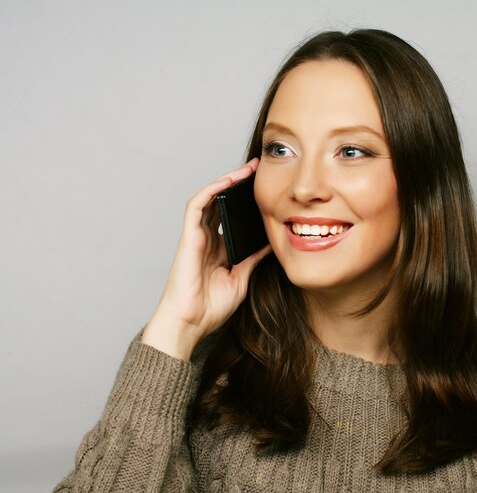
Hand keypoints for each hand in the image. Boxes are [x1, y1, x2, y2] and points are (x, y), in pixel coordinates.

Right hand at [142, 158, 270, 359]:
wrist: (190, 323)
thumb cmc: (211, 307)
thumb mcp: (242, 278)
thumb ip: (253, 258)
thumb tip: (273, 243)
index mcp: (218, 248)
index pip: (232, 217)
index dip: (246, 202)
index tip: (267, 190)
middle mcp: (207, 238)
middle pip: (222, 203)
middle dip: (239, 184)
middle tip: (259, 170)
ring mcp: (196, 236)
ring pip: (210, 198)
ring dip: (227, 181)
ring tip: (248, 169)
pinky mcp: (188, 237)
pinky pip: (197, 205)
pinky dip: (211, 190)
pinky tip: (228, 180)